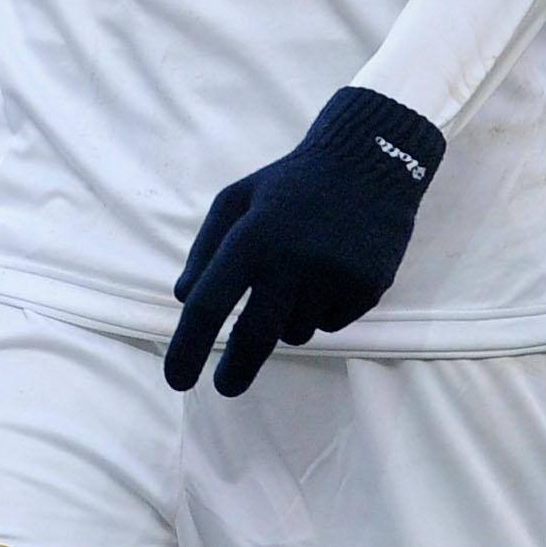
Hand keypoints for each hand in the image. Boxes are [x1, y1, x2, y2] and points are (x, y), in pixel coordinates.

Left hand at [163, 85, 445, 395]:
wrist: (370, 160)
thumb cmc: (292, 182)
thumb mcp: (237, 198)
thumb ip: (205, 247)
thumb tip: (184, 298)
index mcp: (253, 234)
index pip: (209, 303)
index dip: (187, 347)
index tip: (175, 379)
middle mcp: (293, 258)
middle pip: (255, 338)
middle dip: (235, 370)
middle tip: (225, 386)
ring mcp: (334, 275)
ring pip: (296, 331)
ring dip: (288, 318)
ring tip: (302, 270)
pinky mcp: (368, 287)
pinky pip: (332, 323)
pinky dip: (323, 309)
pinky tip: (333, 268)